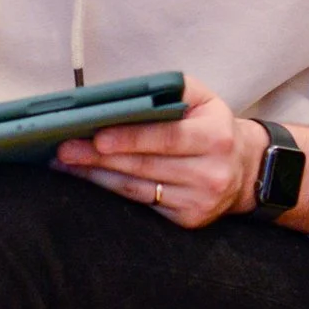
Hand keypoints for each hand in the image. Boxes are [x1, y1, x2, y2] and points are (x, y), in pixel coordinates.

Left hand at [54, 79, 255, 228]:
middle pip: (145, 166)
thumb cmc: (212, 126)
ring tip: (67, 164)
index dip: (130, 139)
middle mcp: (211, 172)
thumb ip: (172, 88)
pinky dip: (111, 191)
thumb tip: (127, 93)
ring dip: (97, 176)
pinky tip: (89, 179)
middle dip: (99, 158)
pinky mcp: (188, 220)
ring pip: (137, 189)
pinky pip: (141, 204)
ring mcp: (199, 201)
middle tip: (65, 149)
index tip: (97, 138)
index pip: (167, 138)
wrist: (243, 169)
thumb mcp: (204, 98)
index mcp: (215, 137)